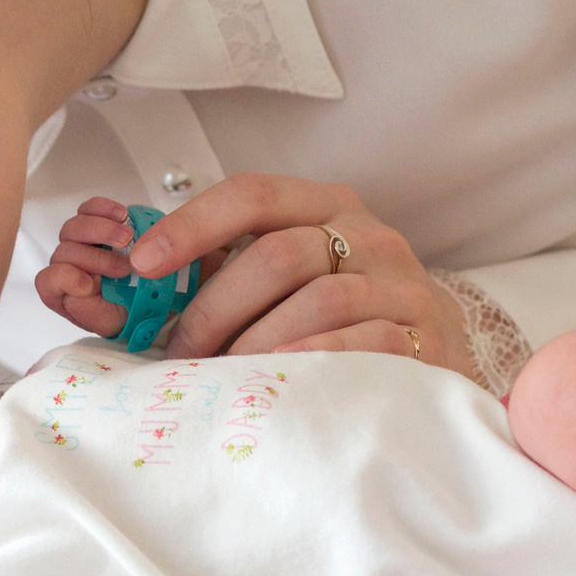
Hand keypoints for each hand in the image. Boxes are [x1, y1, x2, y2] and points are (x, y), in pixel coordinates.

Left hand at [34, 196, 232, 345]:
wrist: (201, 288)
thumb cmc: (169, 311)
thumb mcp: (138, 323)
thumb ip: (105, 316)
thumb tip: (78, 295)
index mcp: (83, 301)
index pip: (51, 287)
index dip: (63, 281)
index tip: (88, 283)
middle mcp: (84, 273)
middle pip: (61, 254)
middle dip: (89, 257)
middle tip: (122, 265)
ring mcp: (95, 246)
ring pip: (72, 229)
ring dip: (96, 230)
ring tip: (126, 236)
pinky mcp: (110, 224)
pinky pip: (90, 208)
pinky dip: (101, 208)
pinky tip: (123, 215)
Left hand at [39, 177, 474, 377]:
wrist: (439, 357)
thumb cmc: (345, 319)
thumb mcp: (293, 279)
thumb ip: (228, 270)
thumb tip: (137, 279)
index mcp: (325, 206)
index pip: (253, 194)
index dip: (192, 224)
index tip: (142, 263)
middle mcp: (368, 235)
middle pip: (276, 253)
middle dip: (215, 306)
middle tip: (180, 351)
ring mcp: (401, 284)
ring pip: (315, 300)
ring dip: (255, 343)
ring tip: (224, 378)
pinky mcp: (423, 336)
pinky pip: (357, 343)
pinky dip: (308, 361)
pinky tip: (277, 381)